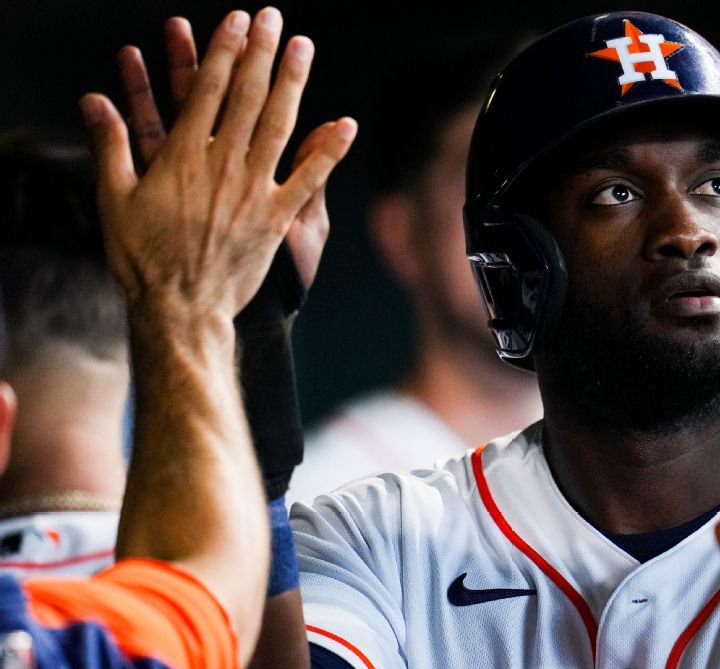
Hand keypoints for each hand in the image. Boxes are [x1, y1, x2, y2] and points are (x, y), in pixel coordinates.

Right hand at [82, 8, 354, 318]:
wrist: (179, 308)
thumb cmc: (141, 257)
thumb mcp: (112, 198)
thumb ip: (110, 145)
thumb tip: (95, 100)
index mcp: (181, 157)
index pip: (206, 90)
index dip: (223, 51)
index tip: (236, 21)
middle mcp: (221, 166)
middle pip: (246, 96)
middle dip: (259, 52)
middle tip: (272, 16)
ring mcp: (253, 191)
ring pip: (278, 124)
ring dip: (292, 82)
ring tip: (303, 46)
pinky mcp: (276, 219)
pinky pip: (309, 179)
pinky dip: (328, 151)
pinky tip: (345, 124)